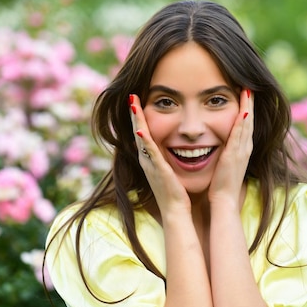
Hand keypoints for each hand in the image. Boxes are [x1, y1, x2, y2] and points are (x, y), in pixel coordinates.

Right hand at [129, 94, 191, 214]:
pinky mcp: (158, 170)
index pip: (142, 133)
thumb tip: (172, 146)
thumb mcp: (168, 170)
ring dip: (136, 121)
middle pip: (137, 131)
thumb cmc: (175, 192)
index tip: (137, 100)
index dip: (139, 117)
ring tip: (133, 104)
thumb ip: (166, 158)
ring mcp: (150, 164)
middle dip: (134, 114)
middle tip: (131, 96)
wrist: (175, 210)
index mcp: (150, 158)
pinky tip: (141, 129)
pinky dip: (145, 140)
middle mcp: (146, 159)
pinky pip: (150, 152)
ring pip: (141, 138)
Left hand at [208, 89, 253, 209]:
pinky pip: (239, 135)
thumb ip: (225, 152)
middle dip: (250, 103)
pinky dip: (243, 122)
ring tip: (248, 90)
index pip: (246, 124)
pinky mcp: (235, 156)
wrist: (224, 200)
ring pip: (247, 124)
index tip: (245, 93)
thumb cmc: (221, 184)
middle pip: (249, 120)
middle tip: (251, 85)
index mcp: (242, 149)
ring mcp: (241, 151)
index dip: (247, 108)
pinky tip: (243, 110)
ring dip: (248, 107)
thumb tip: (220, 143)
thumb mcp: (225, 163)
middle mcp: (245, 148)